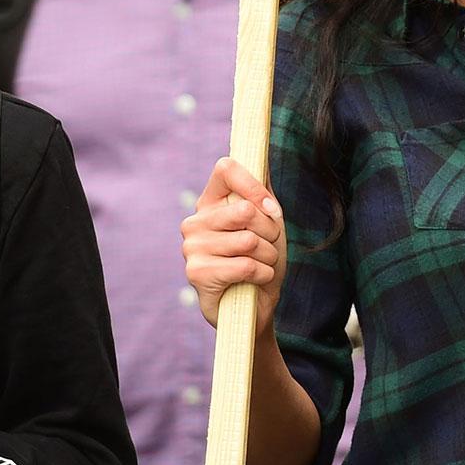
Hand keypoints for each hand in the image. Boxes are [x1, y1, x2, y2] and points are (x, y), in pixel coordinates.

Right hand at [181, 157, 285, 332]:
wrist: (257, 306)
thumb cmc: (262, 260)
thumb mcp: (268, 221)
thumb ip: (262, 191)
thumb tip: (261, 158)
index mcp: (209, 203)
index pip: (226, 169)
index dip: (255, 186)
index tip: (272, 210)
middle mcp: (194, 222)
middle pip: (244, 209)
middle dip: (269, 232)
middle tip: (267, 247)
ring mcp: (191, 247)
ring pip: (249, 240)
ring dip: (268, 256)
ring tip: (261, 266)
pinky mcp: (196, 273)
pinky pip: (245, 265)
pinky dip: (262, 274)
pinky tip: (255, 281)